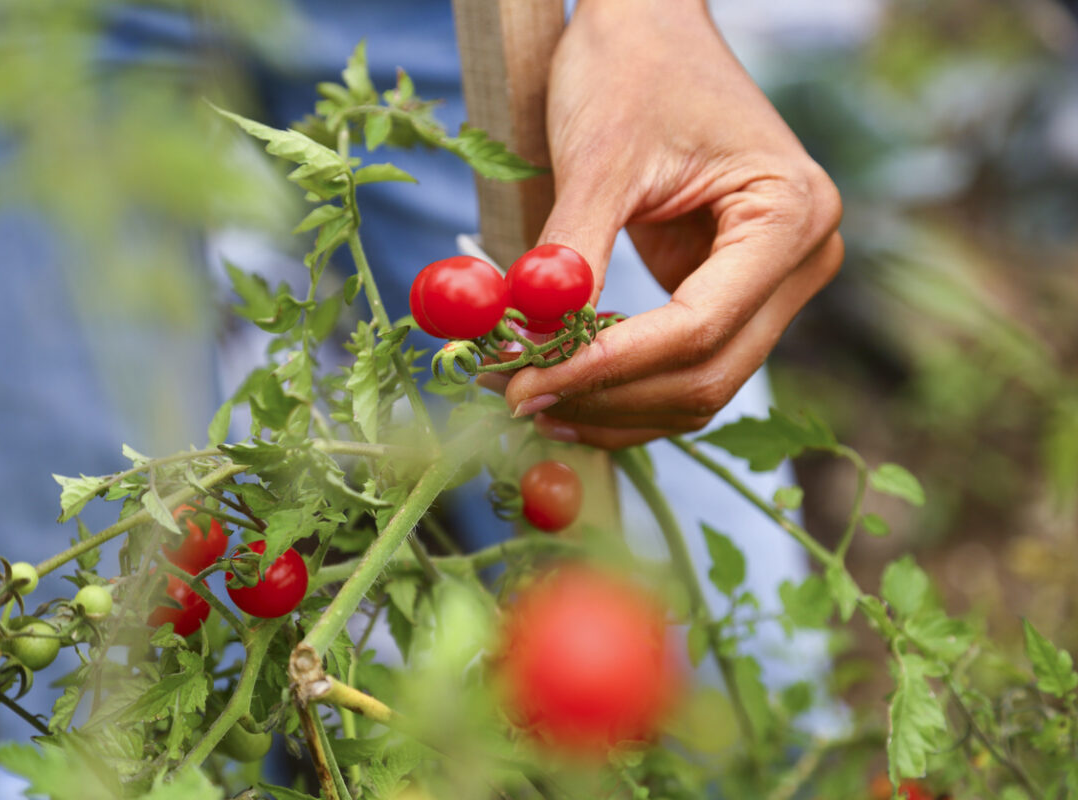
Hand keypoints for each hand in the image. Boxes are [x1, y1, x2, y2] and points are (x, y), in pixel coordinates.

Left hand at [488, 0, 842, 448]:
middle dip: (607, 398)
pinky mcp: (732, 296)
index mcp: (791, 213)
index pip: (699, 326)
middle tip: (515, 398)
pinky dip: (624, 390)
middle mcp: (801, 260)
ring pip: (698, 387)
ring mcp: (773, 285)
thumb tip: (530, 346)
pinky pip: (683, 367)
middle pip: (707, 374)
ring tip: (529, 402)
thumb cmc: (632, 68)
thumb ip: (571, 254)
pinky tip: (563, 396)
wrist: (651, 31)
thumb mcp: (599, 158)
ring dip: (612, 408)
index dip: (608, 367)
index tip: (527, 383)